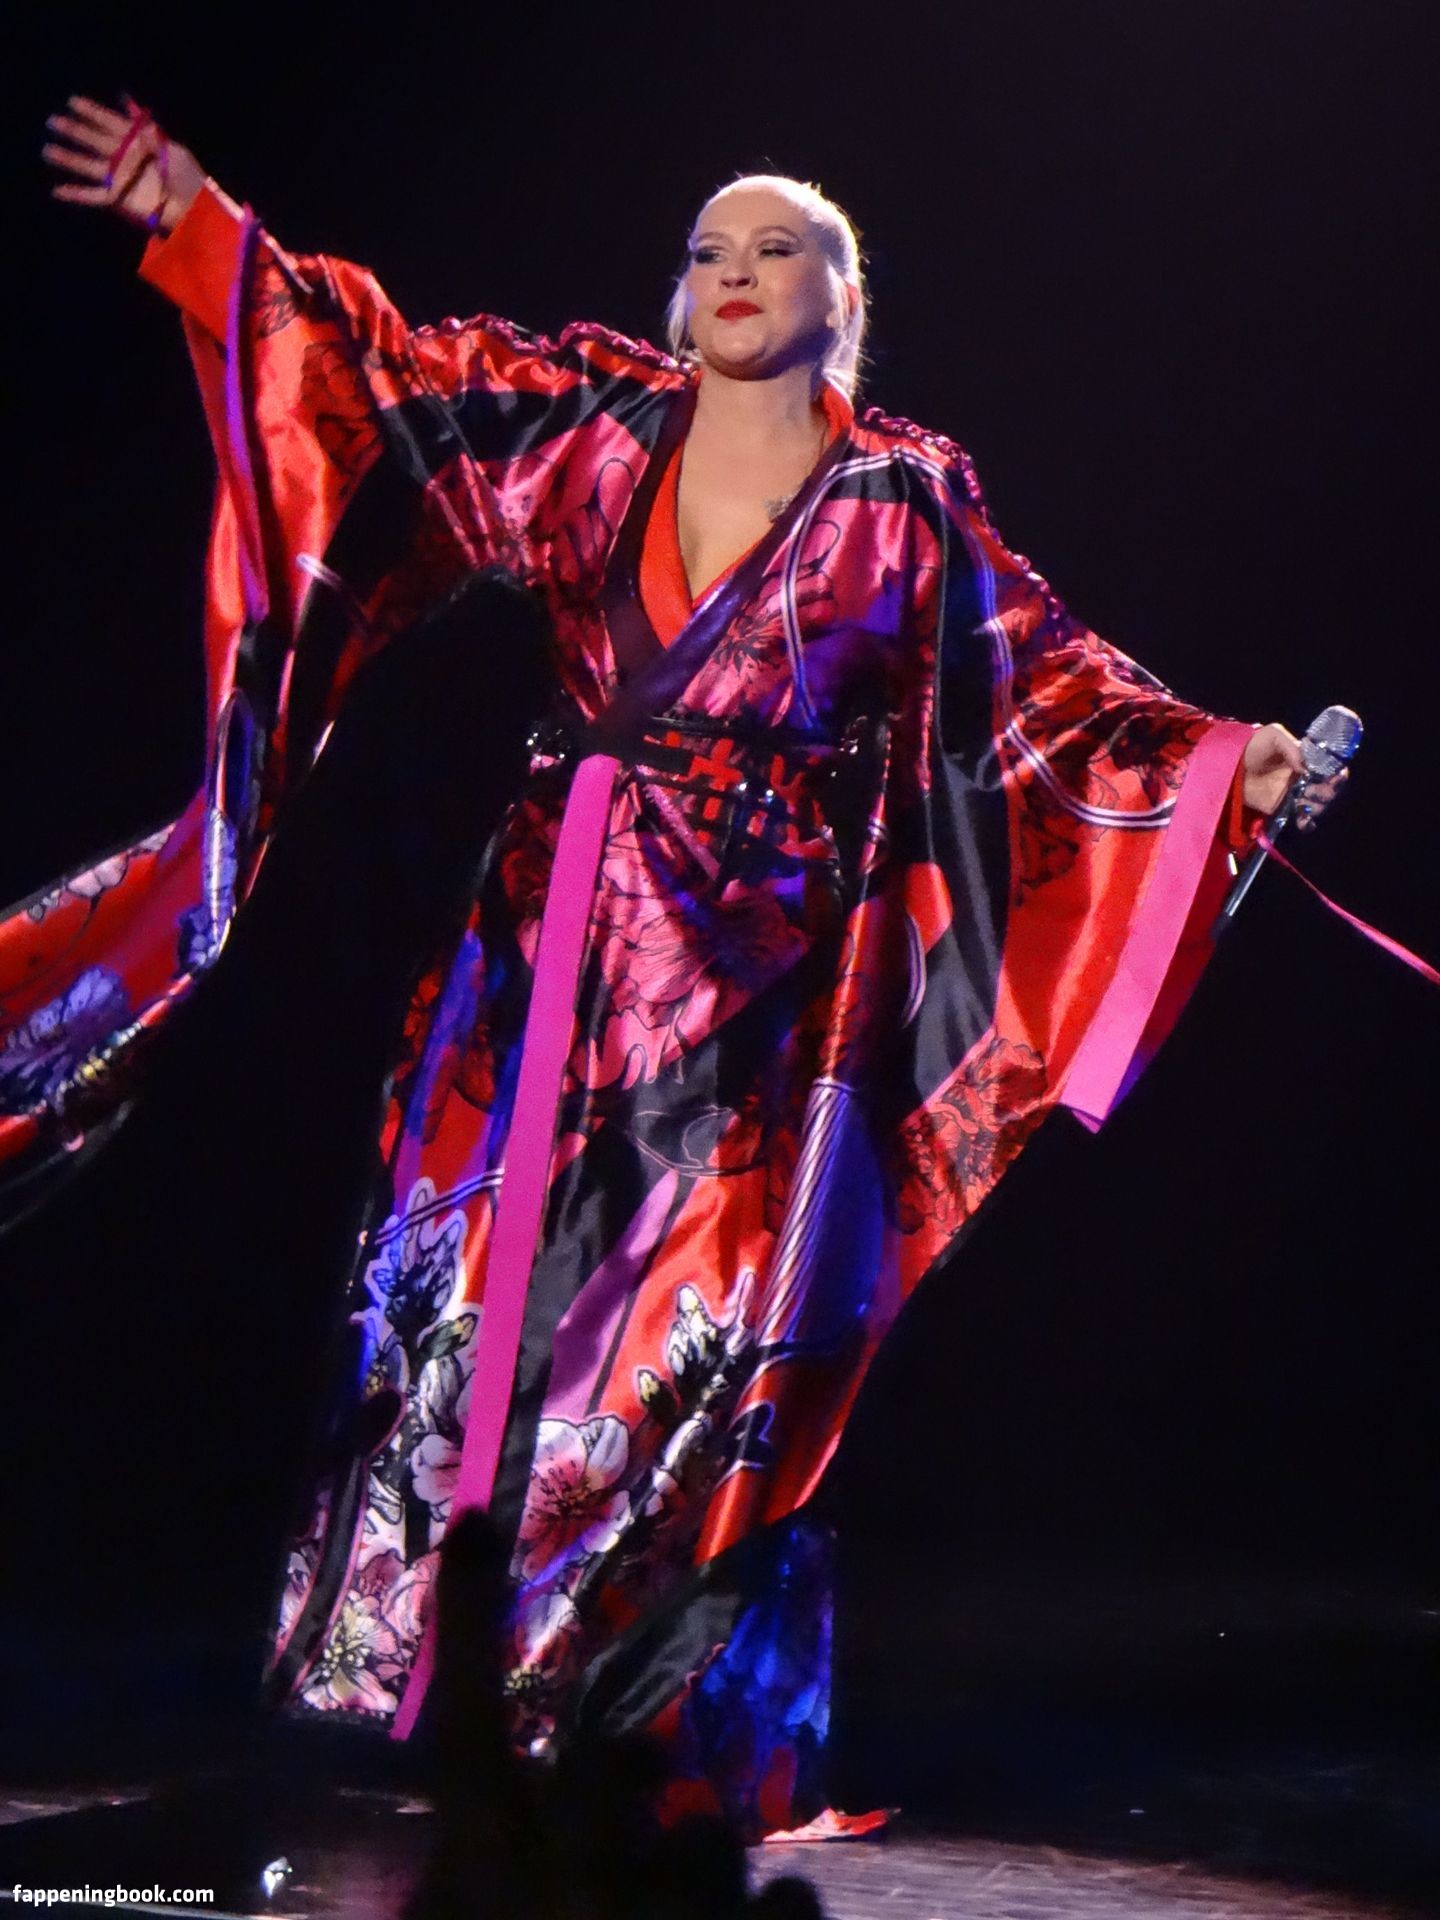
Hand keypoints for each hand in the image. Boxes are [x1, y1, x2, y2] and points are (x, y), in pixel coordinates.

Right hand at [43, 94, 205, 237]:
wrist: (193, 208)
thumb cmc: (187, 177)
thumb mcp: (172, 149)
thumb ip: (149, 131)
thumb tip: (131, 108)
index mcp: (137, 141)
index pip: (110, 122)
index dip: (92, 112)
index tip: (73, 102)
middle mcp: (123, 157)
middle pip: (93, 140)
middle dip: (74, 130)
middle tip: (53, 121)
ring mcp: (119, 178)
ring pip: (87, 165)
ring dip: (68, 158)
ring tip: (47, 150)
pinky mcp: (118, 200)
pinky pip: (93, 196)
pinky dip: (75, 194)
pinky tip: (57, 191)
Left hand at [1242, 721, 1347, 831]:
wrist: (1231, 765)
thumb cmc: (1253, 746)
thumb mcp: (1273, 735)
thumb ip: (1291, 747)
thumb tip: (1305, 767)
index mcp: (1309, 759)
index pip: (1333, 768)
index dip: (1337, 773)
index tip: (1333, 776)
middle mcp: (1306, 777)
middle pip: (1330, 789)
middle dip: (1327, 791)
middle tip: (1311, 789)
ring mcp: (1295, 793)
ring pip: (1319, 804)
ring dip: (1317, 805)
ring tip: (1302, 800)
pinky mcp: (1283, 807)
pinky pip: (1301, 817)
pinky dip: (1305, 821)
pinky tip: (1301, 820)